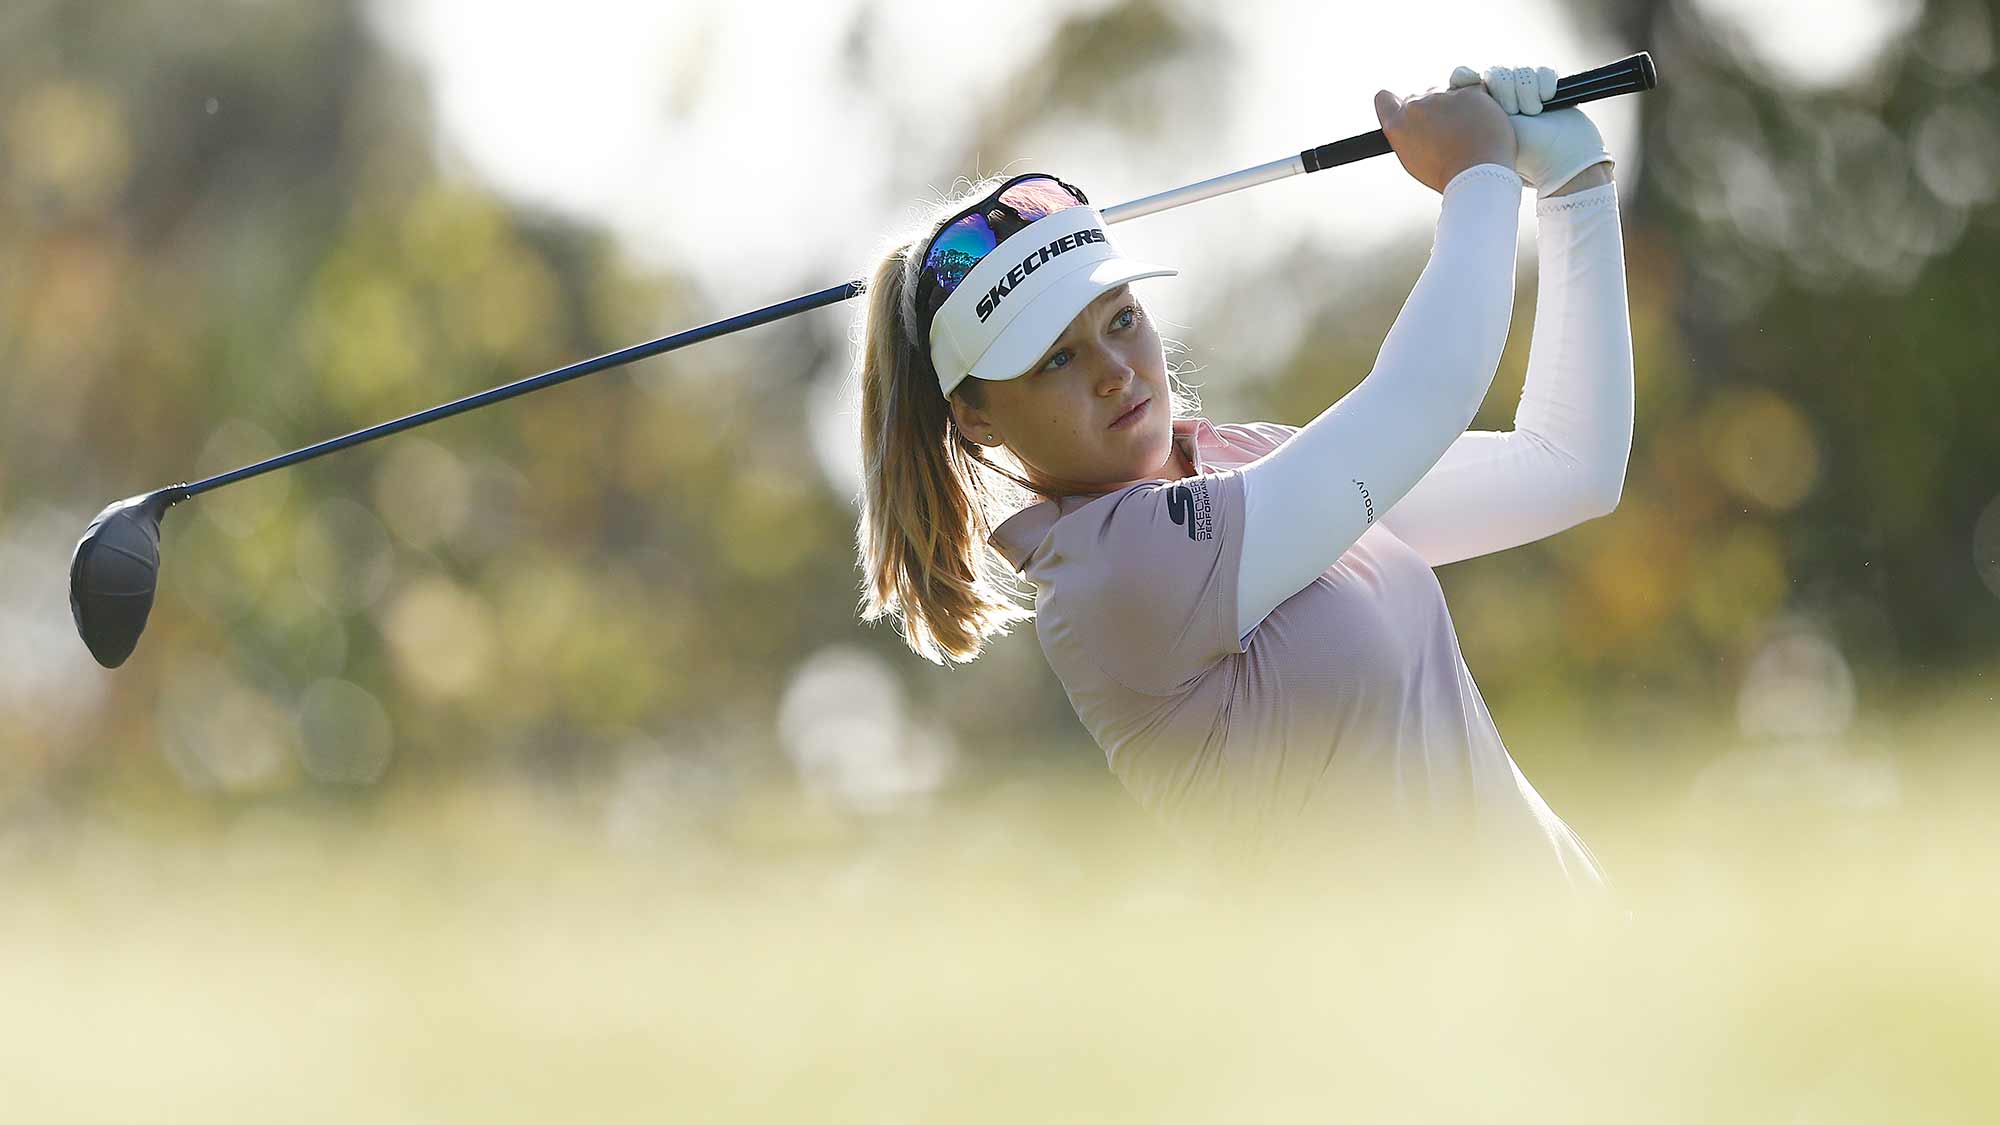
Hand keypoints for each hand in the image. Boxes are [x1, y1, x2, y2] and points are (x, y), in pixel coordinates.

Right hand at [1372, 84, 1516, 194]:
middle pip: (1423, 97)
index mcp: (1397, 125)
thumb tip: (1419, 123)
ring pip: (1449, 94)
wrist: (1478, 173)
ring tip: (1469, 134)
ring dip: (1457, 107)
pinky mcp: (1469, 93)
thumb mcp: (1414, 159)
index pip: (1385, 100)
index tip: (1407, 109)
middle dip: (1434, 109)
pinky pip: (1474, 91)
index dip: (1396, 103)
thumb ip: (1410, 135)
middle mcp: (1416, 107)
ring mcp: (1443, 97)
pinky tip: (1482, 124)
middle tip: (1449, 133)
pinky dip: (1479, 104)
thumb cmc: (1448, 173)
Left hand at [1448, 64, 1612, 196]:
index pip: (1465, 79)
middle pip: (1496, 73)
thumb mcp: (1483, 133)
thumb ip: (1468, 111)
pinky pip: (1542, 72)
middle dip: (1505, 89)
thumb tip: (1457, 82)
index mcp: (1480, 112)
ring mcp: (1525, 95)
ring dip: (1527, 90)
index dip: (1466, 76)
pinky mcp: (1547, 90)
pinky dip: (1545, 84)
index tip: (1469, 79)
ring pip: (1520, 72)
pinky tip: (1548, 101)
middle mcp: (1501, 101)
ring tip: (1533, 112)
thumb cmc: (1517, 155)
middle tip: (1512, 111)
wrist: (1558, 159)